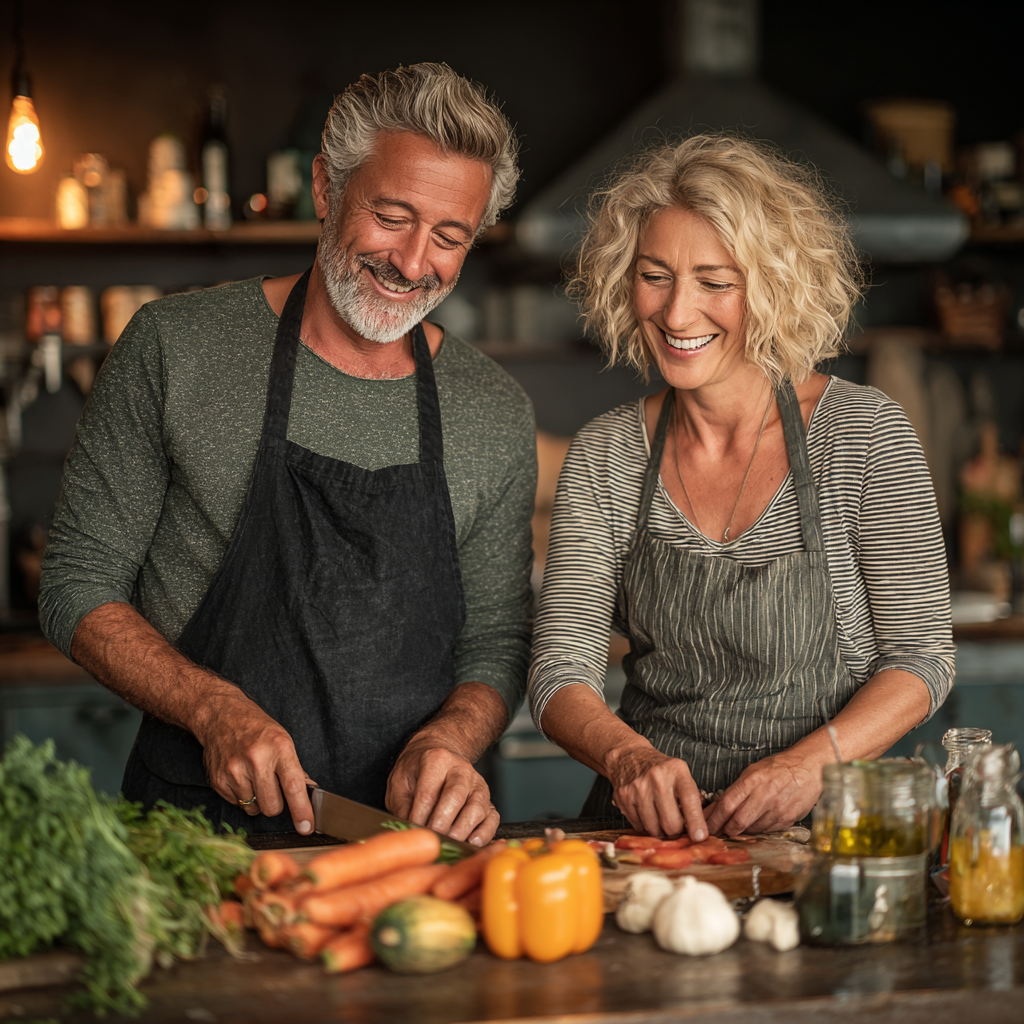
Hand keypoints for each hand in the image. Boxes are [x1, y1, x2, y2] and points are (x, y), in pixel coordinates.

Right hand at [194, 688, 314, 834]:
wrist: (222, 715)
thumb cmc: (257, 728)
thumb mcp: (283, 741)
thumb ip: (295, 769)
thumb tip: (309, 794)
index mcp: (279, 748)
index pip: (293, 787)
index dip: (301, 810)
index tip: (306, 827)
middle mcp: (256, 760)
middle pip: (272, 806)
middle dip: (276, 804)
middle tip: (273, 787)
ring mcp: (235, 771)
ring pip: (254, 809)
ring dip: (257, 800)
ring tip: (254, 778)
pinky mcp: (219, 780)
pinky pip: (237, 804)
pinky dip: (242, 796)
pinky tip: (241, 777)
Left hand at [386, 741, 497, 846]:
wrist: (438, 754)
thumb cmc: (417, 772)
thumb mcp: (400, 782)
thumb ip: (402, 806)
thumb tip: (408, 832)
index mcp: (437, 760)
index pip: (428, 793)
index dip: (419, 817)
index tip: (413, 833)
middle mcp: (461, 770)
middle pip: (455, 797)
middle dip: (442, 823)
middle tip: (432, 839)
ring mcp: (478, 785)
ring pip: (477, 808)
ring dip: (462, 830)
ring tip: (450, 844)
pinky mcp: (489, 800)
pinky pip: (492, 818)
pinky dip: (484, 833)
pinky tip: (471, 843)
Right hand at [607, 745, 707, 840]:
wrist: (629, 756)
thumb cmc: (660, 769)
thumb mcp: (680, 774)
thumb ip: (690, 797)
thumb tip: (698, 831)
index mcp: (676, 771)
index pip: (689, 800)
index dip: (696, 821)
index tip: (700, 837)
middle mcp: (656, 778)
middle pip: (670, 822)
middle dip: (675, 831)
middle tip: (676, 827)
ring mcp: (638, 788)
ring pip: (653, 828)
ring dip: (659, 831)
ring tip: (660, 819)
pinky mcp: (624, 797)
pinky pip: (638, 826)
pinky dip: (644, 826)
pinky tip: (646, 814)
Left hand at [704, 749, 823, 835]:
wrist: (809, 768)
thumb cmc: (778, 768)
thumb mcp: (753, 771)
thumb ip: (736, 789)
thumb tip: (716, 807)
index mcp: (752, 780)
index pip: (726, 804)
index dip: (713, 819)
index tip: (706, 826)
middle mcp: (764, 795)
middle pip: (738, 821)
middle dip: (725, 830)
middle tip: (719, 832)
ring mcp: (777, 809)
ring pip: (752, 829)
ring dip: (741, 831)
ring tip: (736, 828)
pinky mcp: (788, 820)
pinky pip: (767, 831)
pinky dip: (758, 830)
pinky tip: (755, 825)